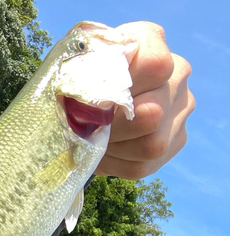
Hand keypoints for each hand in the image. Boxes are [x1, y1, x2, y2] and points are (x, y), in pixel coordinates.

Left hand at [95, 22, 194, 179]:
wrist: (91, 95)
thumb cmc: (82, 78)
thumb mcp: (79, 66)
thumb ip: (87, 74)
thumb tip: (89, 105)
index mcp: (153, 44)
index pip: (154, 66)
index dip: (119, 89)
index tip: (91, 99)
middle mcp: (177, 75)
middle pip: (152, 114)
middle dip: (111, 128)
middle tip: (87, 129)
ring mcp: (181, 110)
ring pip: (152, 145)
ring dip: (115, 149)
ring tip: (95, 141)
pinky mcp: (175, 142)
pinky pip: (143, 166)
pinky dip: (116, 163)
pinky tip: (104, 152)